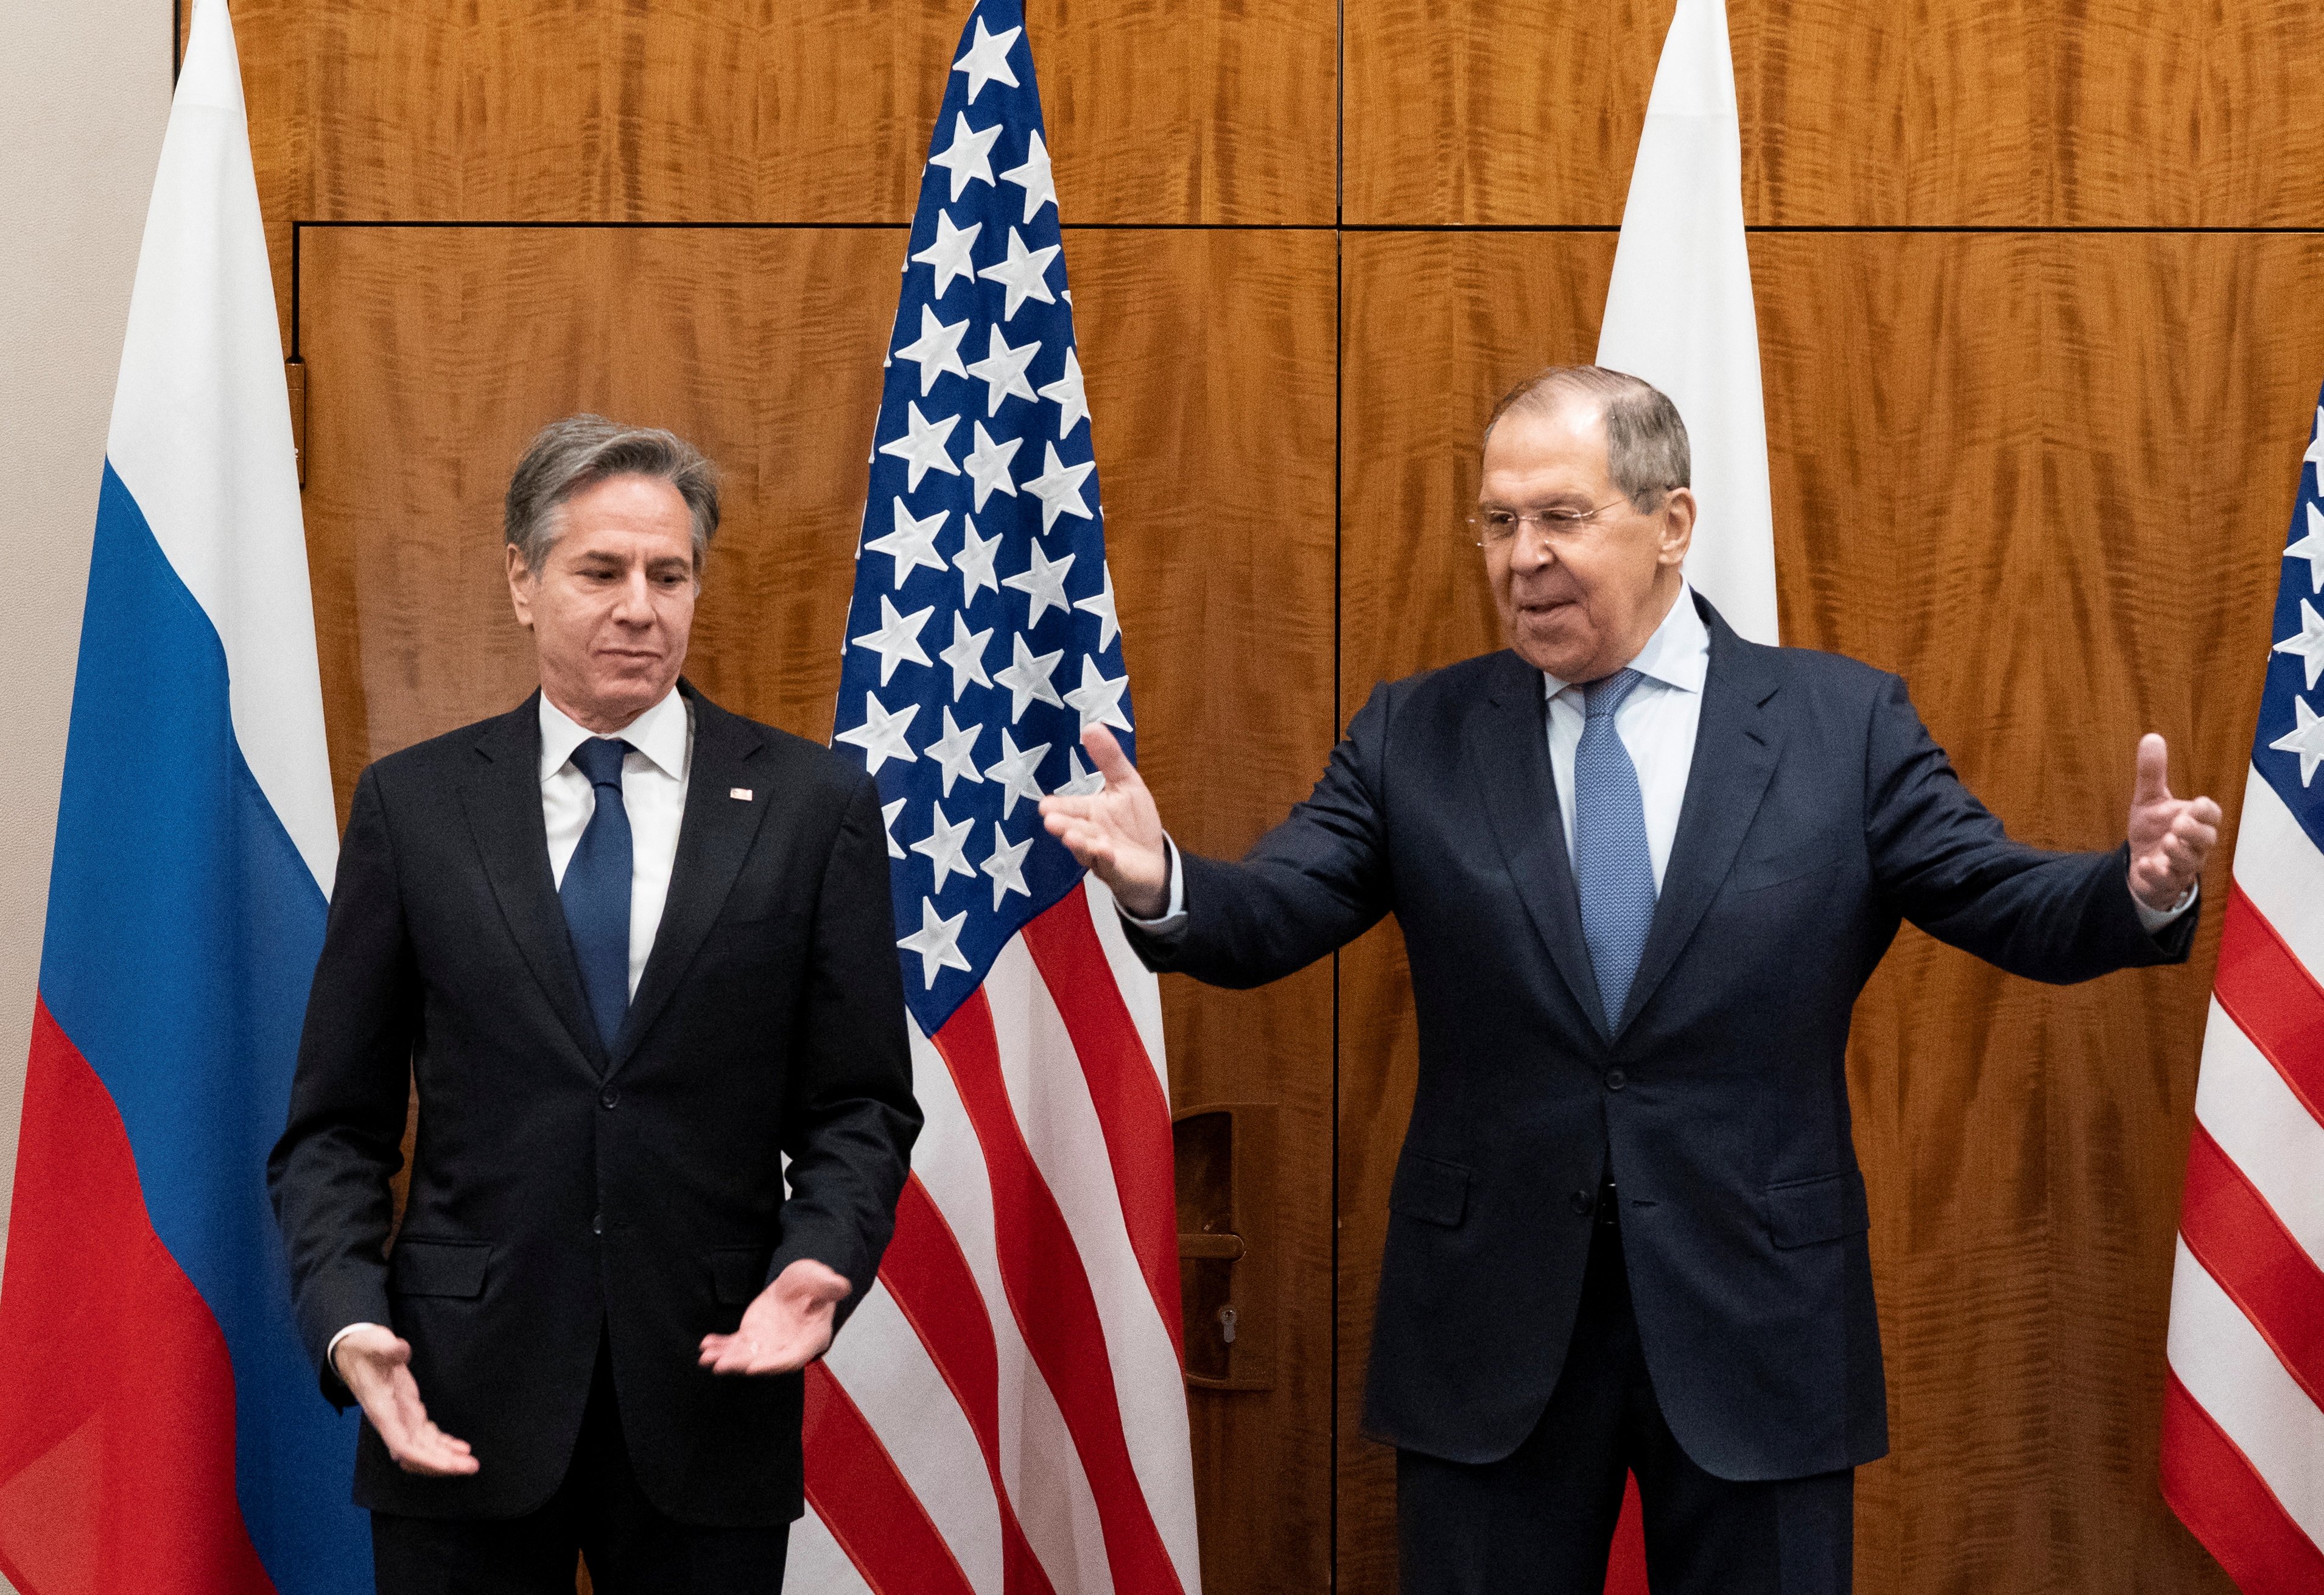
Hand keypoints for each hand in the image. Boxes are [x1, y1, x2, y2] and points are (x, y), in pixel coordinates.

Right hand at [333, 1325, 478, 1475]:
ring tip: (470, 1463)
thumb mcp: (374, 1344)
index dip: (425, 1458)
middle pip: (418, 1453)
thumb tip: (401, 1349)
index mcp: (384, 1411)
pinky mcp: (410, 1412)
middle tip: (471, 1467)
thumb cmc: (364, 1349)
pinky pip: (428, 1436)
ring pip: (424, 1449)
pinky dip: (444, 1444)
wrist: (353, 1353)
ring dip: (446, 1458)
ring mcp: (402, 1419)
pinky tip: (461, 1448)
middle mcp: (393, 1422)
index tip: (448, 1465)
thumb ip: (388, 1349)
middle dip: (442, 1463)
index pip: (404, 1446)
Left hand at [698, 1259, 851, 1374]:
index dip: (773, 1364)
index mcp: (810, 1338)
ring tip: (706, 1358)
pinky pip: (735, 1345)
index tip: (754, 1367)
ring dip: (726, 1358)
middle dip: (742, 1364)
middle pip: (764, 1361)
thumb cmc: (816, 1283)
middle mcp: (788, 1346)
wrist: (802, 1283)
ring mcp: (770, 1344)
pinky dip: (720, 1346)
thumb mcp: (823, 1279)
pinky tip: (706, 1344)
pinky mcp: (754, 1337)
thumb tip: (841, 1286)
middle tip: (721, 1364)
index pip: (792, 1357)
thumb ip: (830, 1285)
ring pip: (746, 1356)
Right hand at [1038, 727, 1169, 918]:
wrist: (1153, 861)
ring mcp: (1100, 854)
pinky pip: (1109, 864)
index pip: (1071, 807)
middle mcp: (1089, 834)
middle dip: (1063, 825)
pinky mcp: (1117, 870)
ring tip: (1071, 836)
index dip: (1059, 807)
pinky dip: (1106, 857)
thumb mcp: (1127, 784)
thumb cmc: (1133, 822)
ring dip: (1079, 842)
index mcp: (1089, 812)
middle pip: (1074, 828)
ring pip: (1087, 848)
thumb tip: (1091, 725)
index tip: (1044, 805)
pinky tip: (1104, 850)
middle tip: (1050, 821)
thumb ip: (1109, 759)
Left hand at [2126, 733, 2220, 910]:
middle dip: (2196, 832)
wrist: (2139, 864)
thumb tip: (2152, 737)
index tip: (2196, 804)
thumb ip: (2152, 773)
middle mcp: (2194, 845)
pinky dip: (2157, 873)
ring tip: (2167, 842)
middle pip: (2207, 839)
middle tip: (2178, 824)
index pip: (2211, 815)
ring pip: (2191, 863)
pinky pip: (2167, 882)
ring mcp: (2181, 866)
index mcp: (2194, 822)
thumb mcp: (2149, 800)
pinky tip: (2145, 864)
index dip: (2207, 811)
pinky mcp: (2165, 883)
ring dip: (2180, 852)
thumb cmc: (2153, 830)